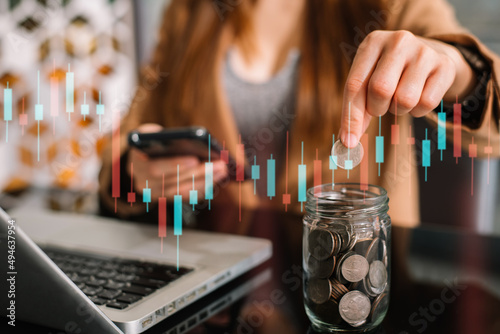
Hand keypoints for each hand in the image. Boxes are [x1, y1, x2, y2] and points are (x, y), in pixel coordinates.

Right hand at [127, 124, 227, 199]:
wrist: (139, 156)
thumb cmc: (150, 140)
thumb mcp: (153, 132)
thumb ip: (167, 137)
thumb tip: (195, 140)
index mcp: (135, 161)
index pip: (155, 168)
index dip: (175, 165)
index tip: (195, 159)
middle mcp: (141, 181)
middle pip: (173, 181)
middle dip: (198, 173)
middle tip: (219, 165)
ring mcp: (152, 192)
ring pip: (181, 191)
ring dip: (204, 181)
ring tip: (222, 171)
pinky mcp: (163, 197)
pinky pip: (185, 196)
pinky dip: (201, 187)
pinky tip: (215, 179)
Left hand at [339, 30, 475, 147]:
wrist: (429, 54)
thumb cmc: (388, 72)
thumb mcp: (367, 80)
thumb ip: (355, 108)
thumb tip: (348, 143)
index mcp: (372, 43)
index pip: (355, 85)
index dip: (351, 117)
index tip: (349, 142)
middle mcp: (398, 41)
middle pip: (380, 90)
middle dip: (377, 108)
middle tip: (380, 105)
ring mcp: (424, 51)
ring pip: (404, 99)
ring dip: (398, 109)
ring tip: (399, 96)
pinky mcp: (444, 65)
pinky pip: (426, 103)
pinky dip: (418, 110)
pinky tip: (418, 95)